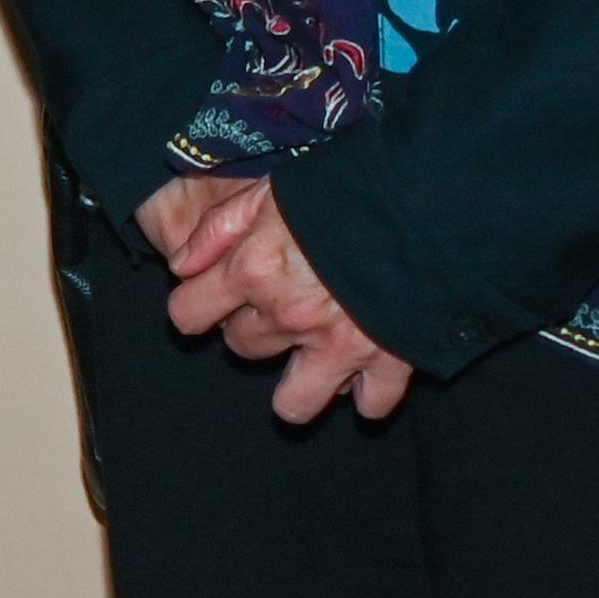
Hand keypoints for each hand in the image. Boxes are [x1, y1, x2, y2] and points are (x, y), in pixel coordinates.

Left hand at [144, 171, 415, 423]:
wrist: (419, 202)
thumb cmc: (338, 191)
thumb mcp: (265, 191)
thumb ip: (216, 229)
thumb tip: (179, 267)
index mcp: (251, 271)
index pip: (186, 316)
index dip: (195, 306)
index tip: (210, 299)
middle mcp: (287, 317)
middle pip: (241, 348)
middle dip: (252, 329)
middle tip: (279, 304)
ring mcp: (337, 346)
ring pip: (293, 403)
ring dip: (298, 385)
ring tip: (311, 358)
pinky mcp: (388, 363)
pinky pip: (369, 405)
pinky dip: (368, 394)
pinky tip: (366, 371)